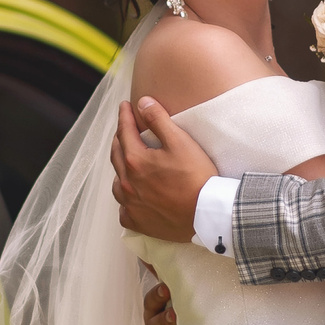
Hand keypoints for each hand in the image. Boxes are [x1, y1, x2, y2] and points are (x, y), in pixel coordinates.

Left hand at [110, 99, 215, 242]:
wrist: (207, 214)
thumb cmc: (196, 177)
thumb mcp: (180, 141)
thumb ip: (159, 120)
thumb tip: (142, 103)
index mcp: (135, 160)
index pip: (124, 131)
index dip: (124, 116)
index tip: (125, 106)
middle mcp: (127, 183)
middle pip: (117, 155)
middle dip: (120, 138)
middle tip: (125, 129)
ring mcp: (131, 205)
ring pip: (117, 183)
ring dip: (121, 169)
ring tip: (127, 163)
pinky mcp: (139, 222)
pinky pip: (124, 210)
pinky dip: (126, 201)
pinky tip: (132, 197)